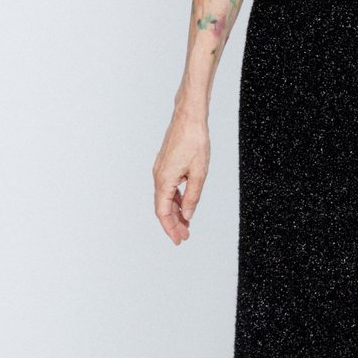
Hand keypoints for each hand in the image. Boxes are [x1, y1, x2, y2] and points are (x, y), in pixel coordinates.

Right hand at [153, 112, 209, 243]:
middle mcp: (159, 176)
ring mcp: (161, 170)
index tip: (178, 240)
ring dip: (175, 211)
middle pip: (163, 207)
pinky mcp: (166, 164)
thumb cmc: (194, 140)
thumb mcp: (199, 173)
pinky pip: (168, 187)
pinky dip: (175, 199)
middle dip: (173, 223)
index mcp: (164, 180)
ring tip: (186, 224)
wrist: (189, 117)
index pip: (163, 212)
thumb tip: (187, 213)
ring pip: (165, 198)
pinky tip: (184, 204)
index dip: (170, 228)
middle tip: (185, 235)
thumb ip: (192, 196)